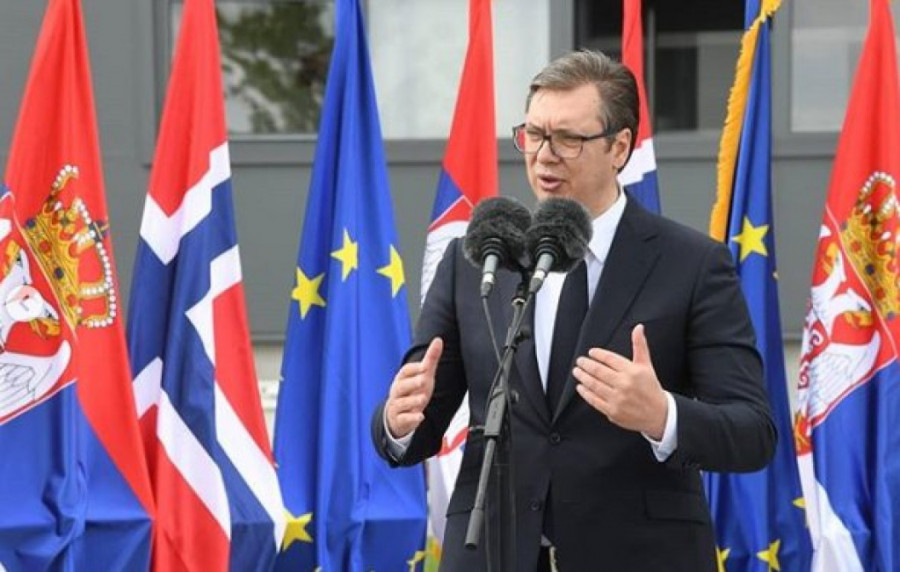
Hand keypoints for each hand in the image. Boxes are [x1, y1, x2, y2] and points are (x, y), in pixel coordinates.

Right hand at [385, 337, 442, 438]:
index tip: (425, 366)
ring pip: (401, 403)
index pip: (405, 371)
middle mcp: (397, 392)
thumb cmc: (413, 391)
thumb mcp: (424, 376)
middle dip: (412, 383)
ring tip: (423, 398)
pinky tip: (420, 417)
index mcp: (402, 379)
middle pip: (401, 386)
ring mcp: (397, 406)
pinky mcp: (399, 420)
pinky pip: (403, 419)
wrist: (399, 415)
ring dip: (412, 401)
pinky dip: (411, 418)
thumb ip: (430, 359)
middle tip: (423, 380)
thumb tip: (438, 339)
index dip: (414, 368)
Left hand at [573, 324, 667, 438]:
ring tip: (577, 371)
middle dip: (586, 365)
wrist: (659, 414)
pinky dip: (585, 393)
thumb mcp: (646, 365)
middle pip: (599, 371)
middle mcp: (624, 384)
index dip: (598, 354)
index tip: (591, 352)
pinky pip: (594, 400)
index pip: (610, 358)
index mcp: (632, 371)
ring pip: (594, 385)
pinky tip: (581, 387)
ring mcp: (617, 398)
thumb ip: (640, 345)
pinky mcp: (613, 411)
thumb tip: (638, 327)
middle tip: (579, 361)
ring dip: (583, 377)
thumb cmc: (651, 388)